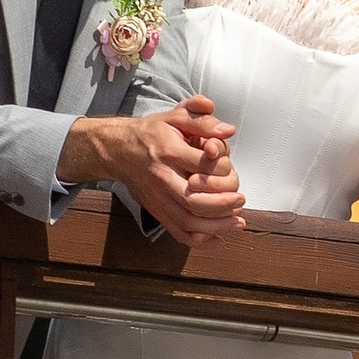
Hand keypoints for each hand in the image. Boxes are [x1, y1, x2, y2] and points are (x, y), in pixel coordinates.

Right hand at [60, 97, 247, 245]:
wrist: (118, 149)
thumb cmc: (150, 134)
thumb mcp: (175, 117)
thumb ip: (202, 120)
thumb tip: (227, 130)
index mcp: (168, 152)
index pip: (202, 166)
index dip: (223, 169)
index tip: (232, 170)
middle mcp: (162, 178)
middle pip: (194, 201)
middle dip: (223, 204)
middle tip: (240, 199)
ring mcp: (158, 198)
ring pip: (188, 221)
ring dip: (216, 226)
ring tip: (236, 221)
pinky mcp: (156, 211)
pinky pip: (177, 232)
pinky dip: (199, 240)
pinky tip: (217, 237)